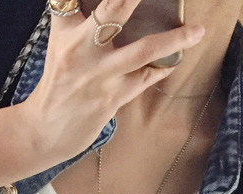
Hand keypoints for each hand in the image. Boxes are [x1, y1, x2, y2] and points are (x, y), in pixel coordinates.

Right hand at [20, 0, 205, 163]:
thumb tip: (106, 5)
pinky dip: (164, 67)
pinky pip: (146, 79)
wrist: (44, 131)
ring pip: (143, 49)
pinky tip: (178, 57)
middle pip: (114, 8)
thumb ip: (77, 16)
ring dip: (174, 39)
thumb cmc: (57, 83)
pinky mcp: (112, 98)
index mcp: (66, 30)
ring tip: (198, 30)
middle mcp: (82, 48)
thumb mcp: (59, 43)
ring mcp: (100, 75)